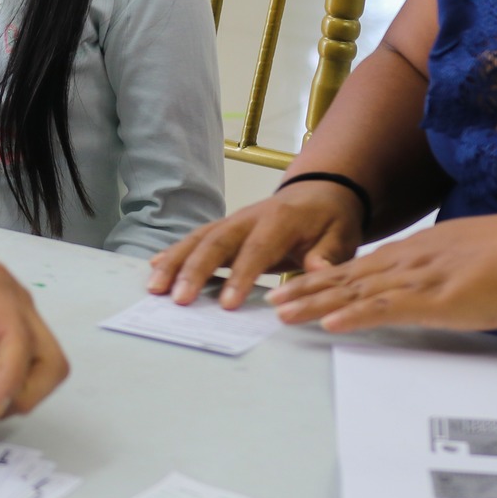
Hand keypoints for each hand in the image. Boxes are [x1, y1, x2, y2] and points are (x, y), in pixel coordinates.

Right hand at [147, 180, 363, 308]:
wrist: (319, 192)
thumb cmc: (330, 219)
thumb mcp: (342, 236)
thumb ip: (329, 255)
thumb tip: (319, 272)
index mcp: (280, 220)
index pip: (257, 249)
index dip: (240, 276)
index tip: (228, 305)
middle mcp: (249, 217)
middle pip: (216, 241)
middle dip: (195, 271)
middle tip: (178, 299)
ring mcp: (233, 221)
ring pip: (198, 239)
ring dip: (175, 262)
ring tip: (155, 287)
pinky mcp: (224, 227)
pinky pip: (195, 238)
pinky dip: (174, 253)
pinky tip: (154, 268)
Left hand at [268, 213, 496, 333]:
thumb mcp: (477, 261)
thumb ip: (455, 272)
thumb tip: (451, 284)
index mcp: (422, 251)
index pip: (366, 265)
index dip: (330, 275)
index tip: (303, 281)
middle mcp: (412, 261)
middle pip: (348, 277)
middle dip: (308, 288)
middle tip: (274, 299)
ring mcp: (419, 280)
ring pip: (356, 292)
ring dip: (316, 303)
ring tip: (284, 313)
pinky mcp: (432, 301)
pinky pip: (384, 310)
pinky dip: (354, 317)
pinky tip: (329, 324)